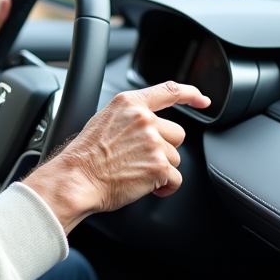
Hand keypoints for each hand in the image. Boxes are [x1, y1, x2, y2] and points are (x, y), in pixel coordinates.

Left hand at [0, 0, 11, 116]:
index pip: (3, 11)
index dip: (13, 17)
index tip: (19, 24)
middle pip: (4, 26)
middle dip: (11, 34)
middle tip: (11, 44)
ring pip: (1, 40)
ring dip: (6, 47)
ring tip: (6, 54)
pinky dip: (1, 57)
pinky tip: (1, 62)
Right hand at [23, 81, 211, 232]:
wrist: (76, 179)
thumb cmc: (83, 157)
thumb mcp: (103, 122)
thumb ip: (129, 119)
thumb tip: (148, 127)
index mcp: (129, 104)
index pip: (169, 91)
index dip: (191, 94)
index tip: (203, 100)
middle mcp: (144, 119)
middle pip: (176, 134)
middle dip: (164, 149)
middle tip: (139, 159)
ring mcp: (153, 142)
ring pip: (175, 158)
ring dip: (160, 169)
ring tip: (135, 173)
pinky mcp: (159, 166)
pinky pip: (175, 179)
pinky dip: (164, 187)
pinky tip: (146, 187)